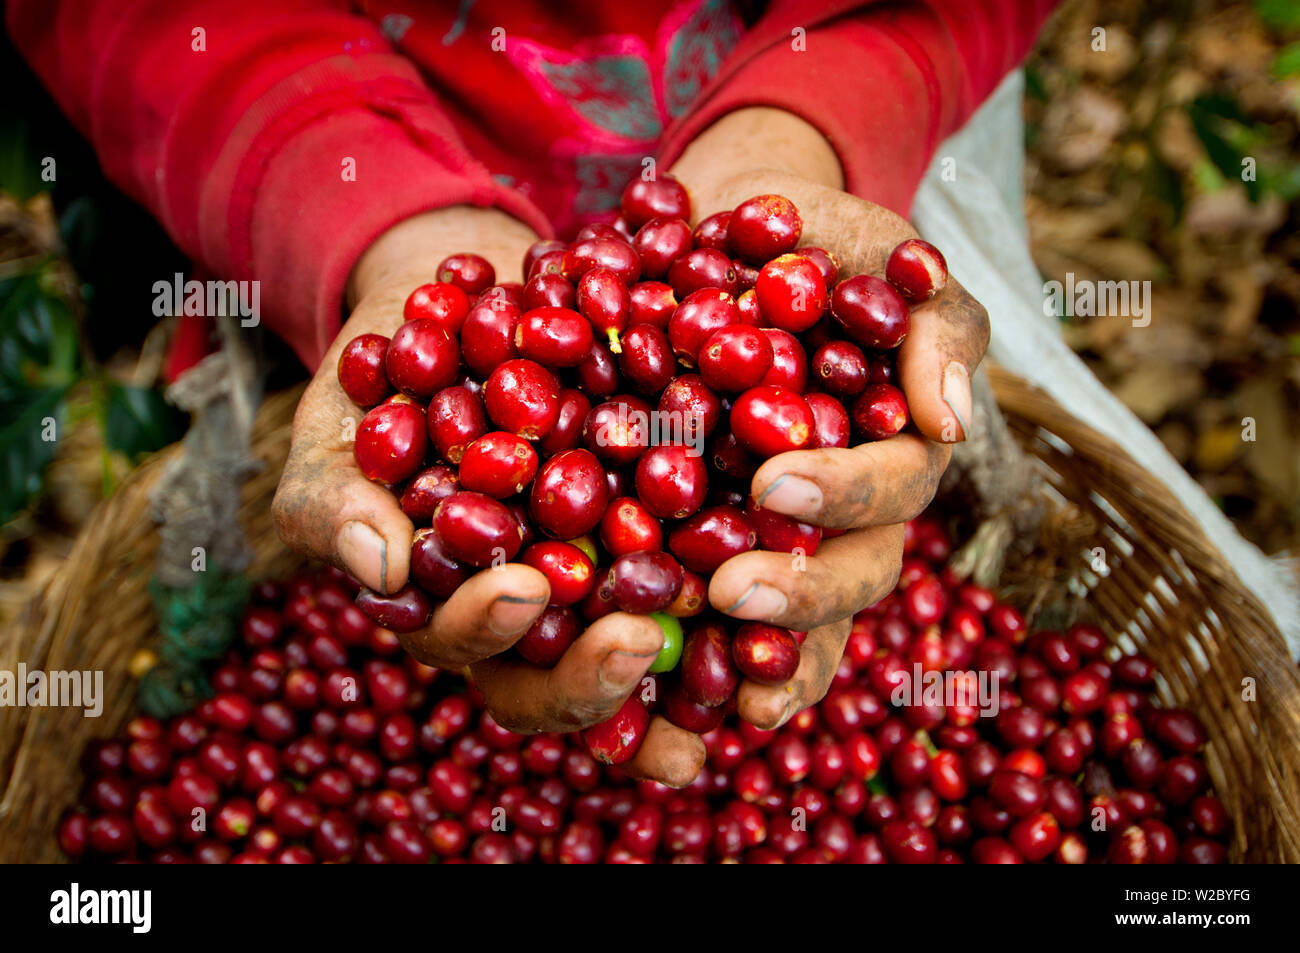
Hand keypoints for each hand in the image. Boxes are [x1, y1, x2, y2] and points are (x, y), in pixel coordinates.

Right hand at [271, 206, 705, 785]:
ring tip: (744, 667)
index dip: (490, 636)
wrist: (472, 300)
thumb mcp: (341, 425)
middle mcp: (542, 612)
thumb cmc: (389, 371)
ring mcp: (610, 574)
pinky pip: (717, 562)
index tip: (520, 587)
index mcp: (455, 607)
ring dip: (697, 667)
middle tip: (637, 638)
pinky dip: (754, 577)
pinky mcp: (676, 526)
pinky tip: (795, 561)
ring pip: (651, 643)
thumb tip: (380, 572)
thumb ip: (337, 499)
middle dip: (597, 677)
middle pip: (565, 679)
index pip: (469, 649)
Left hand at [669, 108, 990, 729]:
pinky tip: (664, 694)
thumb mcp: (881, 256)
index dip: (845, 491)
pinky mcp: (716, 547)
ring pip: (799, 624)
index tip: (777, 482)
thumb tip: (951, 416)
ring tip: (720, 692)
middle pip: (851, 575)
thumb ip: (934, 322)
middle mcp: (849, 511)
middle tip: (731, 592)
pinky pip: (721, 620)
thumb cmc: (816, 245)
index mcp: (895, 447)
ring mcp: (787, 537)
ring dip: (764, 660)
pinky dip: (702, 663)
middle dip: (801, 593)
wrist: (726, 242)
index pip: (891, 484)